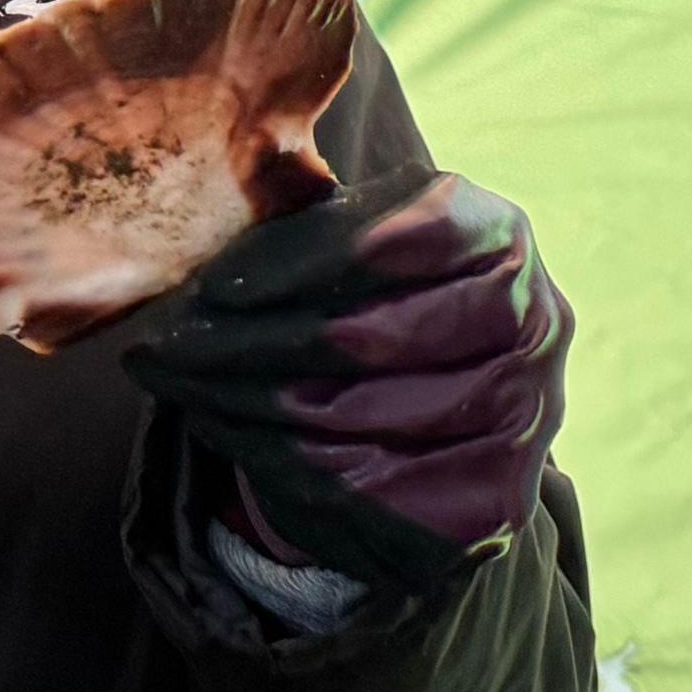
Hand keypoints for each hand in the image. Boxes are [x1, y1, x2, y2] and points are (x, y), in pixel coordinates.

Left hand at [121, 171, 568, 595]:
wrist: (456, 418)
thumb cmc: (386, 302)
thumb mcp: (362, 242)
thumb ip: (314, 219)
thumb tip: (221, 191)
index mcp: (499, 238)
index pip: (397, 238)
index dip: (299, 262)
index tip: (213, 287)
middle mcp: (533, 325)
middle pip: (367, 337)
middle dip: (246, 342)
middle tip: (158, 346)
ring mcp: (522, 419)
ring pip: (348, 414)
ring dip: (239, 401)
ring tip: (171, 384)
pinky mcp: (491, 500)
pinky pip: (356, 484)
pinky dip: (269, 456)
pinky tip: (216, 428)